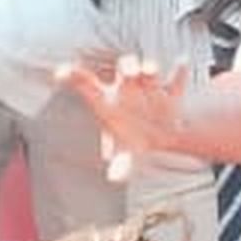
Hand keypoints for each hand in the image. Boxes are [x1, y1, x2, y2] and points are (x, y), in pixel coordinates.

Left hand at [55, 53, 189, 179]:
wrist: (161, 134)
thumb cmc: (132, 138)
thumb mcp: (127, 153)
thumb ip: (122, 164)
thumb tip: (115, 178)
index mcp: (107, 98)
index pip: (86, 82)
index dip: (72, 75)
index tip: (59, 73)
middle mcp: (128, 87)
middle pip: (125, 69)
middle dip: (128, 67)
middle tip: (129, 72)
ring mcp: (149, 87)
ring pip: (148, 71)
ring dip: (148, 70)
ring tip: (149, 72)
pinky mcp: (171, 93)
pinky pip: (176, 81)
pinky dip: (179, 72)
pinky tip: (182, 62)